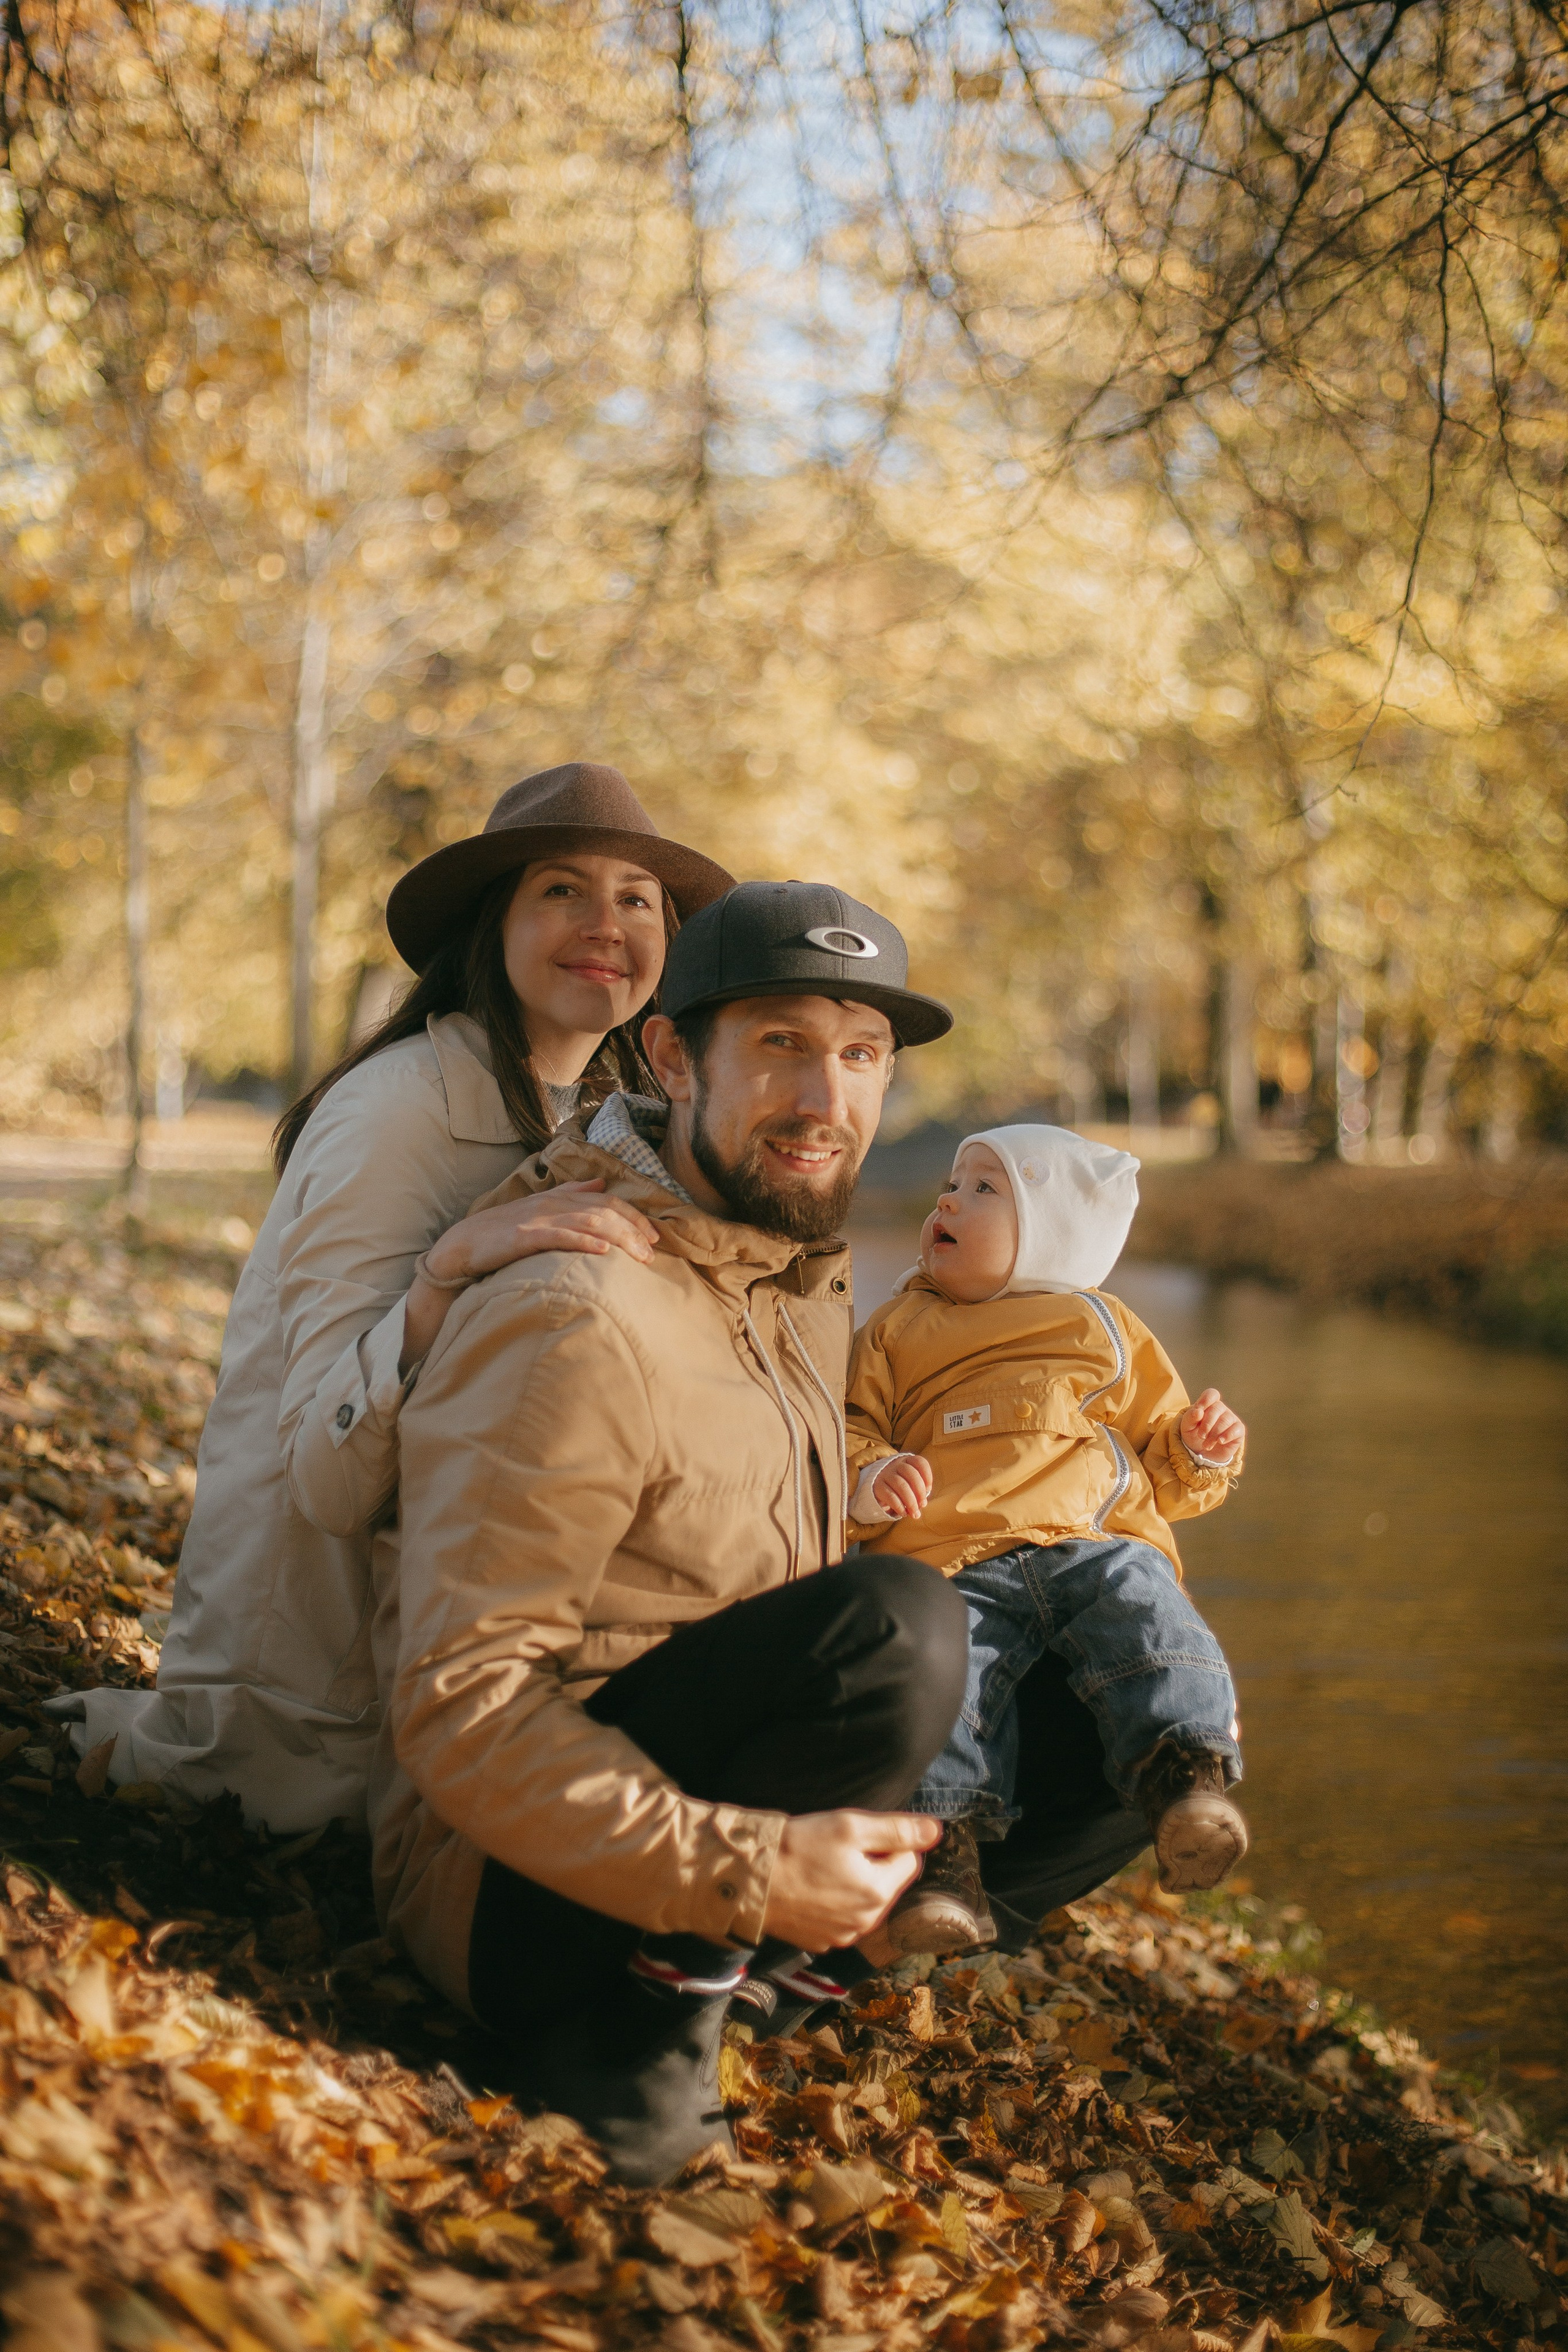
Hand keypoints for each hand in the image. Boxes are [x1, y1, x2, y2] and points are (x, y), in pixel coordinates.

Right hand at [401, 1183, 659, 1372]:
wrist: (463, 1244)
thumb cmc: (503, 1230)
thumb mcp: (541, 1207)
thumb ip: (571, 1194)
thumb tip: (600, 1183)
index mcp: (559, 1198)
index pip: (606, 1203)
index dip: (633, 1217)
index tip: (655, 1235)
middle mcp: (553, 1204)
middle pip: (603, 1212)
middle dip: (633, 1230)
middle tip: (654, 1251)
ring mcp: (539, 1220)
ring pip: (588, 1223)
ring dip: (619, 1238)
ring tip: (639, 1255)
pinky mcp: (524, 1237)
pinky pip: (559, 1237)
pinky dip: (583, 1243)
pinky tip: (603, 1252)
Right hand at [760, 1810, 939, 1951]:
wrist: (750, 1881)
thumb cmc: (799, 1847)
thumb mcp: (850, 1826)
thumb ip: (898, 1830)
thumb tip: (935, 1831)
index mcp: (878, 1892)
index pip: (909, 1860)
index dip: (888, 1841)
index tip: (858, 1834)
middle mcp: (866, 1922)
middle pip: (887, 1883)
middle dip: (873, 1863)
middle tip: (838, 1848)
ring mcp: (843, 1936)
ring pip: (865, 1901)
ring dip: (854, 1883)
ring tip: (822, 1866)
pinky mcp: (821, 1942)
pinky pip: (842, 1918)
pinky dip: (834, 1903)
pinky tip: (812, 1887)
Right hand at [872, 1452, 932, 1519]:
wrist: (875, 1487)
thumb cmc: (898, 1486)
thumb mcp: (908, 1483)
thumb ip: (917, 1490)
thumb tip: (922, 1503)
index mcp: (906, 1461)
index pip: (919, 1462)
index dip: (927, 1475)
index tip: (929, 1489)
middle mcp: (895, 1465)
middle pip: (911, 1474)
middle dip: (920, 1491)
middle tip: (922, 1505)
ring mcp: (885, 1474)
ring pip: (901, 1485)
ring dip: (911, 1501)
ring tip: (915, 1513)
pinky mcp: (877, 1486)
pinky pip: (890, 1496)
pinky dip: (899, 1506)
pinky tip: (904, 1513)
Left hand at [1180, 1388, 1243, 1464]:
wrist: (1202, 1454)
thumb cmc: (1194, 1435)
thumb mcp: (1187, 1427)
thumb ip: (1190, 1417)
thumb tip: (1198, 1411)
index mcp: (1208, 1404)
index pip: (1212, 1394)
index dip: (1206, 1400)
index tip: (1199, 1411)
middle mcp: (1221, 1409)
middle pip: (1217, 1408)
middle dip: (1207, 1424)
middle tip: (1201, 1436)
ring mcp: (1231, 1419)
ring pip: (1225, 1420)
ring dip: (1214, 1434)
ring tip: (1206, 1445)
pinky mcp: (1238, 1431)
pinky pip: (1236, 1429)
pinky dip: (1227, 1435)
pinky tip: (1220, 1441)